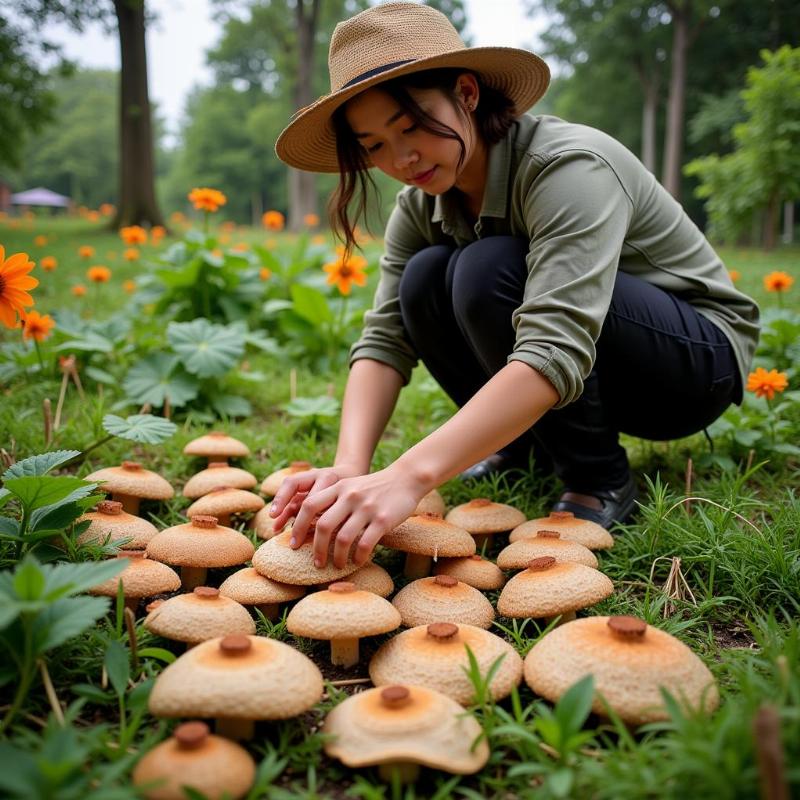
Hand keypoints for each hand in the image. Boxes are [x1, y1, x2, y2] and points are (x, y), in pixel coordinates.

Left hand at [283, 464, 427, 569]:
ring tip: (338, 565)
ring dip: (338, 557)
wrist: (406, 478)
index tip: (294, 543)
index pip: (309, 505)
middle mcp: (350, 496)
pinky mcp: (383, 519)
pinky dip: (358, 556)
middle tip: (316, 562)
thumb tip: (311, 527)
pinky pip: (365, 543)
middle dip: (317, 548)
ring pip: (343, 538)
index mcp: (338, 487)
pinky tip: (358, 561)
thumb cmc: (374, 488)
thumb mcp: (350, 487)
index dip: (298, 526)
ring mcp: (367, 508)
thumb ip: (333, 501)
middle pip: (323, 525)